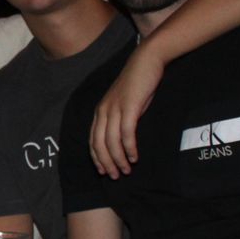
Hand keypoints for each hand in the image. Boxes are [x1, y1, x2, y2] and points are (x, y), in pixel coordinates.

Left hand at [91, 45, 163, 178]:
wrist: (146, 62)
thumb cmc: (138, 84)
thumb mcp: (124, 103)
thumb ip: (120, 119)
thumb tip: (122, 140)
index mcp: (100, 111)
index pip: (93, 140)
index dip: (97, 158)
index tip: (103, 171)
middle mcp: (103, 111)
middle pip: (99, 144)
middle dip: (106, 163)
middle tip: (115, 176)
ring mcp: (115, 109)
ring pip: (111, 142)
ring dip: (118, 159)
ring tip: (126, 170)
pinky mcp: (129, 107)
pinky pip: (126, 133)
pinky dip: (129, 148)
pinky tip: (134, 157)